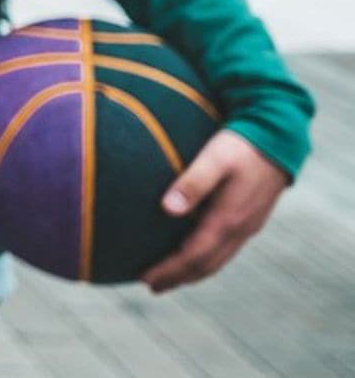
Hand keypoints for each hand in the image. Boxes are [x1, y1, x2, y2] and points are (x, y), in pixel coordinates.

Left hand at [142, 129, 289, 292]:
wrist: (278, 137)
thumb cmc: (240, 145)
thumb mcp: (214, 158)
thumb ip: (192, 183)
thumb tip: (168, 209)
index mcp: (228, 218)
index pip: (195, 256)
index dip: (170, 270)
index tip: (146, 279)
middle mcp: (240, 228)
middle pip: (206, 265)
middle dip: (179, 278)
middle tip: (152, 287)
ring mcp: (248, 226)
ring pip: (218, 260)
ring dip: (193, 272)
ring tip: (169, 278)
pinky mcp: (251, 219)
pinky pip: (226, 249)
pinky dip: (207, 260)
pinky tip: (194, 255)